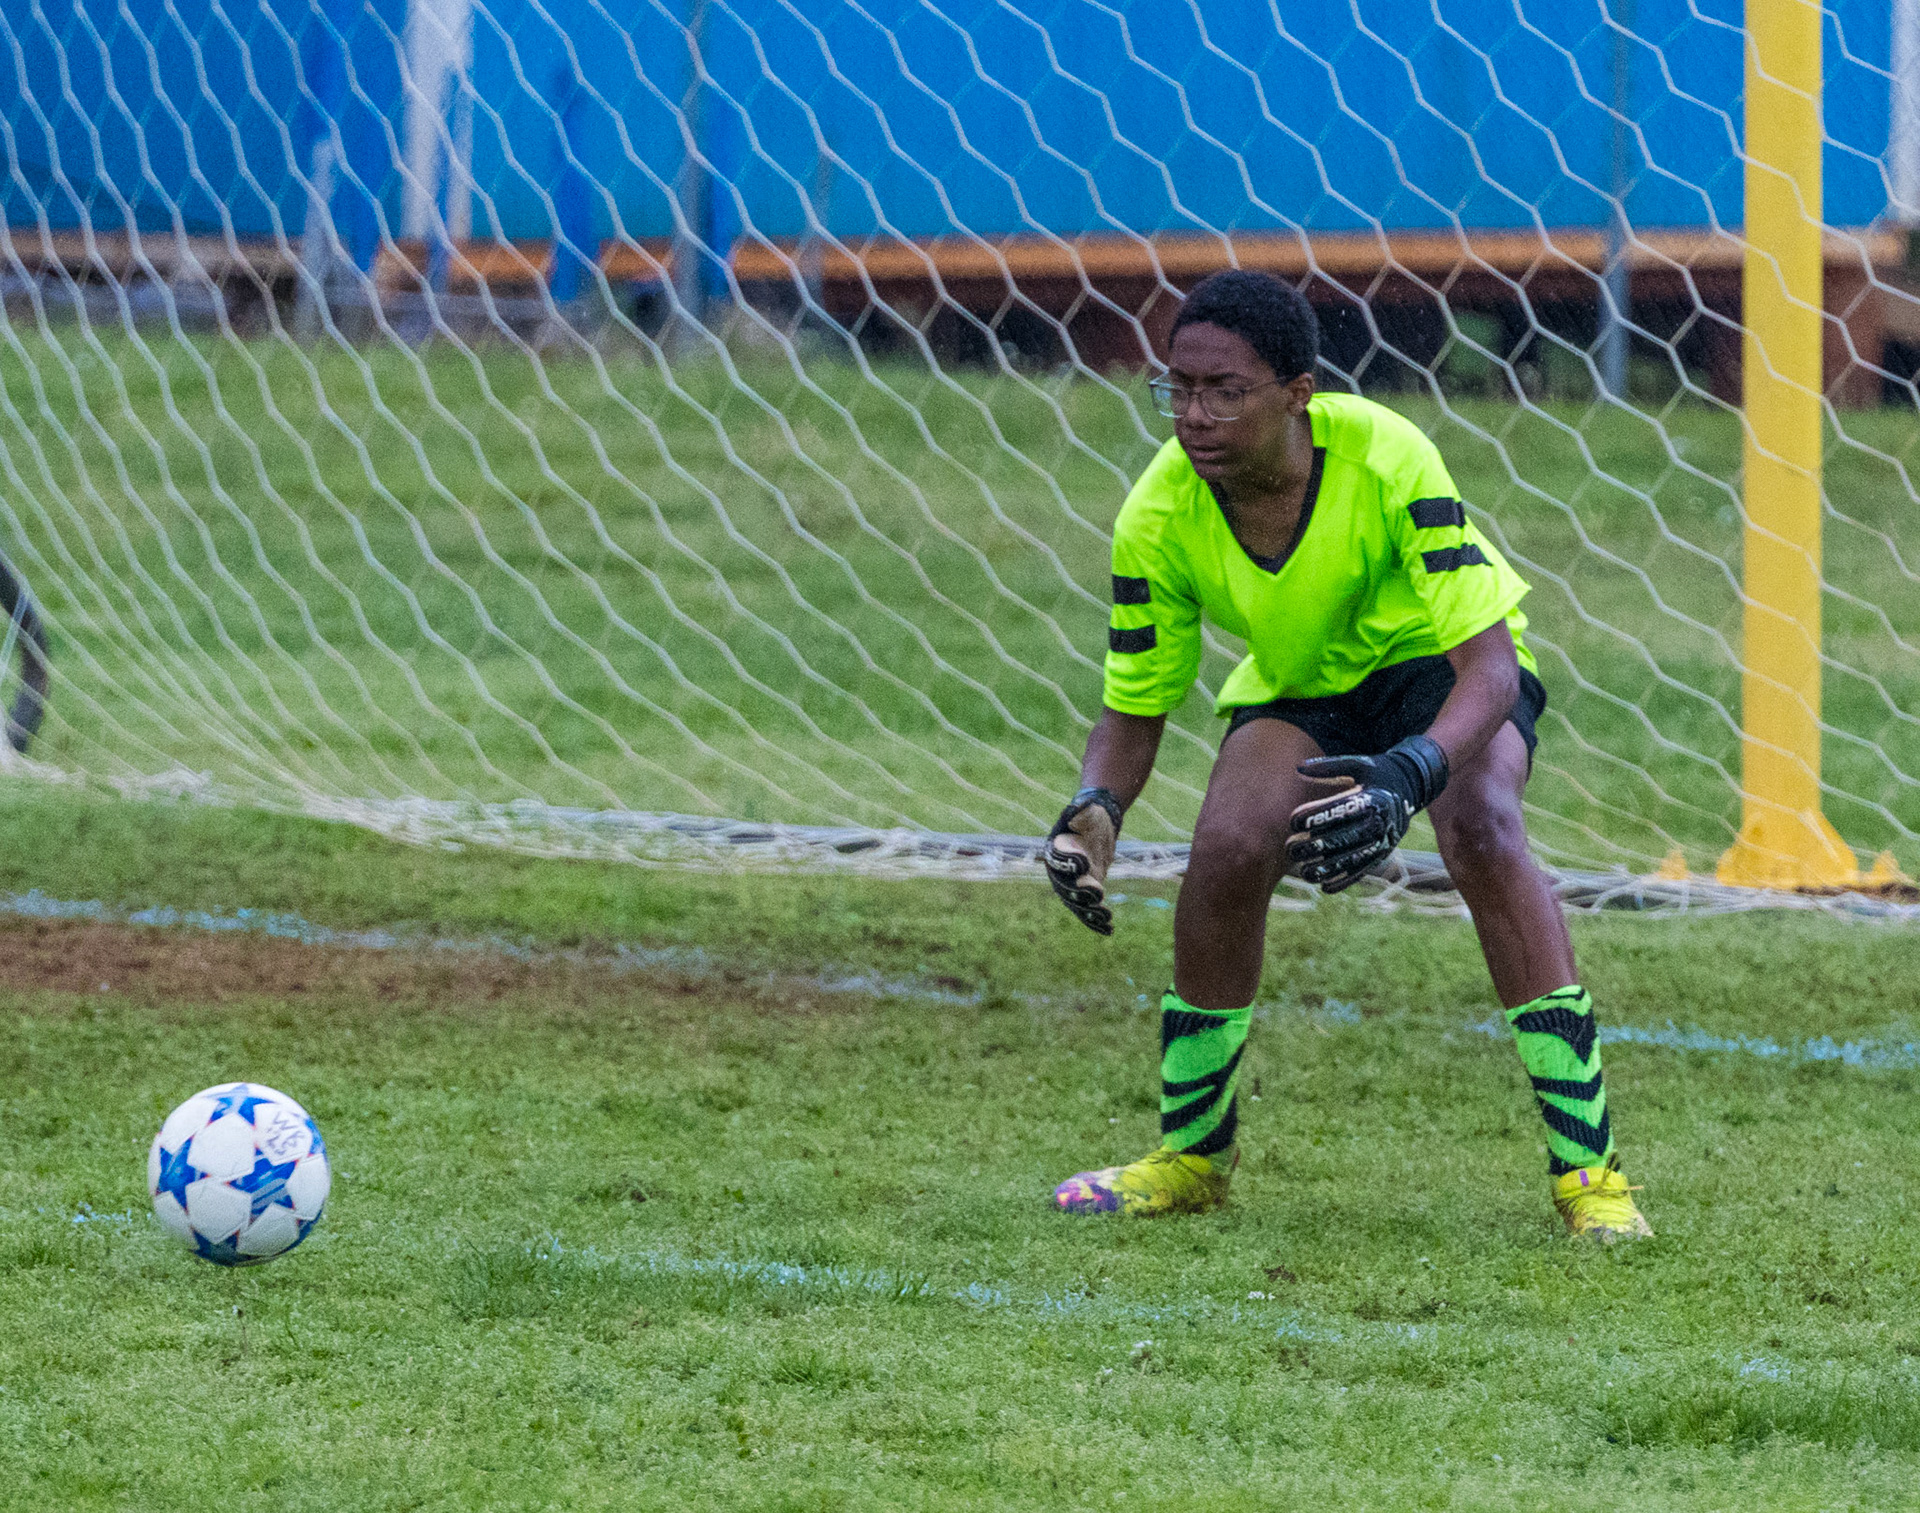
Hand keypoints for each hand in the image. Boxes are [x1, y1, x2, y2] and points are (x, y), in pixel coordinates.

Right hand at [1045, 787, 1122, 933]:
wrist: (1096, 825)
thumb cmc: (1089, 815)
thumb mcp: (1086, 810)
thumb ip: (1081, 810)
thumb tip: (1082, 803)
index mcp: (1056, 850)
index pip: (1059, 859)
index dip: (1070, 863)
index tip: (1084, 863)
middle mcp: (1060, 871)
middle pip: (1066, 886)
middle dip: (1080, 892)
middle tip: (1097, 893)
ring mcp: (1072, 885)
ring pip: (1078, 903)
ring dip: (1091, 912)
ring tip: (1106, 916)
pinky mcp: (1086, 893)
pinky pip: (1088, 910)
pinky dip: (1096, 921)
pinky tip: (1109, 930)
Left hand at [1285, 735, 1447, 893]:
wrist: (1412, 788)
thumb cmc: (1378, 774)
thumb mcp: (1359, 764)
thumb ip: (1329, 766)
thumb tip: (1298, 767)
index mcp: (1373, 799)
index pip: (1341, 811)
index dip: (1315, 817)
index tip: (1293, 821)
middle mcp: (1380, 823)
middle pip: (1344, 839)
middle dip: (1314, 846)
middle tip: (1290, 848)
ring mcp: (1383, 842)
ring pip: (1352, 860)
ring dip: (1326, 869)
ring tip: (1302, 872)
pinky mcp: (1383, 854)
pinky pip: (1363, 871)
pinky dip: (1344, 881)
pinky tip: (1323, 886)